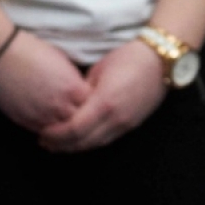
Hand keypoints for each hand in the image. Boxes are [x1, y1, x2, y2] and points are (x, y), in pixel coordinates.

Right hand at [0, 31, 90, 133]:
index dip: (90, 103)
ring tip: (60, 120)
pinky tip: (46, 122)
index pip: (93, 104)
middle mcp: (60, 105)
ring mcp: (42, 115)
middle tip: (75, 112)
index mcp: (73, 89)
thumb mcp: (64, 62)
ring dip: (61, 126)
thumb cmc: (34, 52)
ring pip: (60, 131)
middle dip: (78, 117)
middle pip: (79, 121)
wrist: (3, 55)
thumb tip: (81, 90)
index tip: (87, 100)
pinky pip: (41, 131)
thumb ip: (75, 81)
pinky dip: (46, 128)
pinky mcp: (25, 120)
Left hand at [37, 41, 166, 151]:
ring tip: (59, 145)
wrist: (162, 59)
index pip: (73, 129)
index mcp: (104, 102)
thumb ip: (83, 90)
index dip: (55, 135)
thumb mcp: (99, 69)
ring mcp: (126, 124)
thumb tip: (71, 103)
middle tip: (45, 143)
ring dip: (76, 147)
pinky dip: (91, 142)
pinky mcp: (133, 124)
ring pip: (96, 145)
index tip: (42, 133)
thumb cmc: (129, 57)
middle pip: (83, 142)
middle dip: (61, 145)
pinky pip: (107, 139)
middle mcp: (116, 119)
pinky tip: (81, 139)